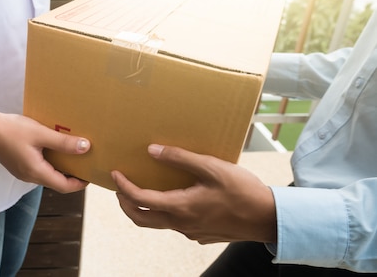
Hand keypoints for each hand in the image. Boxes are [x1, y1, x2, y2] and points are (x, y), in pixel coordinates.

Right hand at [0, 111, 90, 193]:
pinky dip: (50, 163)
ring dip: (61, 168)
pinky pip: (39, 168)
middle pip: (56, 182)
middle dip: (72, 175)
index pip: (64, 186)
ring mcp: (22, 172)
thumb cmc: (11, 130)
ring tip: (73, 153)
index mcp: (36, 172)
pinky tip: (54, 148)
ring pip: (47, 175)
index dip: (80, 183)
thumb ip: (63, 143)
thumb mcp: (40, 134)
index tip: (91, 174)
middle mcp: (29, 177)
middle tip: (86, 162)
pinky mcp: (18, 165)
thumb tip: (86, 148)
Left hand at [111, 145, 276, 243]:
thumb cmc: (243, 191)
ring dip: (144, 209)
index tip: (115, 174)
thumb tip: (153, 151)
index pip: (139, 200)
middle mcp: (182, 224)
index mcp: (180, 207)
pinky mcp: (202, 234)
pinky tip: (173, 198)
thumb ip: (180, 158)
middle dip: (125, 203)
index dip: (123, 187)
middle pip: (141, 219)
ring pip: (158, 224)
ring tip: (142, 191)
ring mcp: (191, 232)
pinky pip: (176, 225)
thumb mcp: (211, 167)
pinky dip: (164, 213)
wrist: (268, 218)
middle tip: (119, 188)